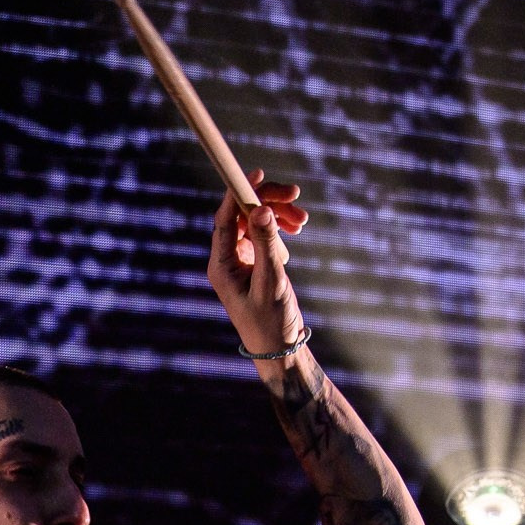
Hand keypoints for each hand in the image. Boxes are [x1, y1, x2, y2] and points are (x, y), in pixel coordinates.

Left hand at [206, 170, 307, 356]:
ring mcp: (240, 261)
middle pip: (241, 215)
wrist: (280, 350)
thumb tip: (260, 210)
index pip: (224, 219)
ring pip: (255, 222)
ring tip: (303, 220)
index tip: (258, 174)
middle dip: (267, 202)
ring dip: (278, 214)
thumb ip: (267, 245)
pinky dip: (279, 228)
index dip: (238, 193)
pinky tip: (296, 230)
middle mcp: (226, 260)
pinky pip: (264, 234)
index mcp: (221, 265)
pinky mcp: (255, 263)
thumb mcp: (272, 282)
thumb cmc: (271, 322)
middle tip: (295, 195)